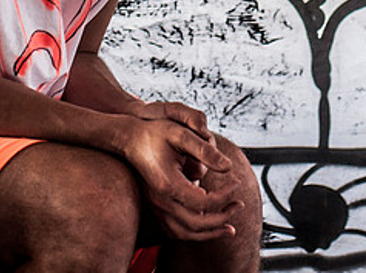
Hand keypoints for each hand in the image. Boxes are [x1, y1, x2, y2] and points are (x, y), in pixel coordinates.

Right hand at [118, 115, 242, 241]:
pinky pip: (177, 230)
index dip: (225, 195)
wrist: (127, 137)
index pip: (205, 202)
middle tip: (238, 204)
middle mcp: (160, 200)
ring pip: (187, 233)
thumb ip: (204, 150)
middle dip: (223, 216)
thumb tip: (228, 166)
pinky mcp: (155, 207)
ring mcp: (156, 206)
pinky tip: (206, 222)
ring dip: (210, 231)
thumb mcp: (179, 134)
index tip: (236, 182)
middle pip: (197, 223)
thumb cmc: (152, 133)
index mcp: (168, 184)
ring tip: (229, 224)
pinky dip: (195, 231)